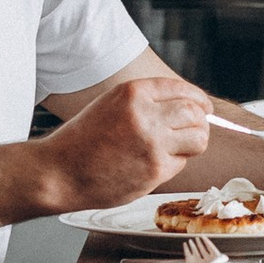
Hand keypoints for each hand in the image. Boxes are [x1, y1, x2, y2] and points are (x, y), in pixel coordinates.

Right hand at [33, 72, 214, 211]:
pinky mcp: (155, 169)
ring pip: (198, 138)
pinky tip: (157, 162)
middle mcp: (145, 114)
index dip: (198, 100)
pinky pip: (182, 162)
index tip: (204, 107)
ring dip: (197, 141)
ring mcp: (152, 143)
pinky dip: (176, 162)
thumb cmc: (83, 141)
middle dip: (200, 121)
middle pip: (194, 113)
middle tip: (197, 128)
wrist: (59, 173)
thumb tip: (185, 105)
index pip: (182, 89)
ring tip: (184, 146)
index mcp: (133, 93)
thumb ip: (146, 102)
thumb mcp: (111, 105)